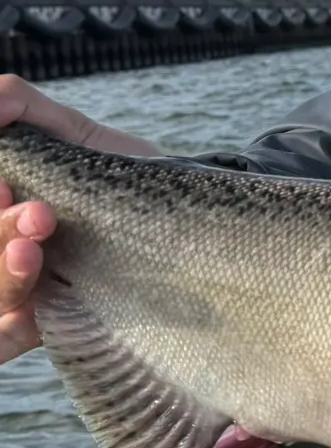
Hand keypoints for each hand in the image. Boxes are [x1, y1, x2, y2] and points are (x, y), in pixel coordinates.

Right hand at [0, 75, 159, 365]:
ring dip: (4, 274)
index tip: (5, 183)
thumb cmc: (122, 173)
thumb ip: (20, 106)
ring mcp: (24, 294)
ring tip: (34, 248)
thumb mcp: (71, 132)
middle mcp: (6, 255)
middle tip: (40, 215)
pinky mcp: (58, 326)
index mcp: (3, 215)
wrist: (195, 211)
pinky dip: (6, 334)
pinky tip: (27, 322)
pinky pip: (7, 342)